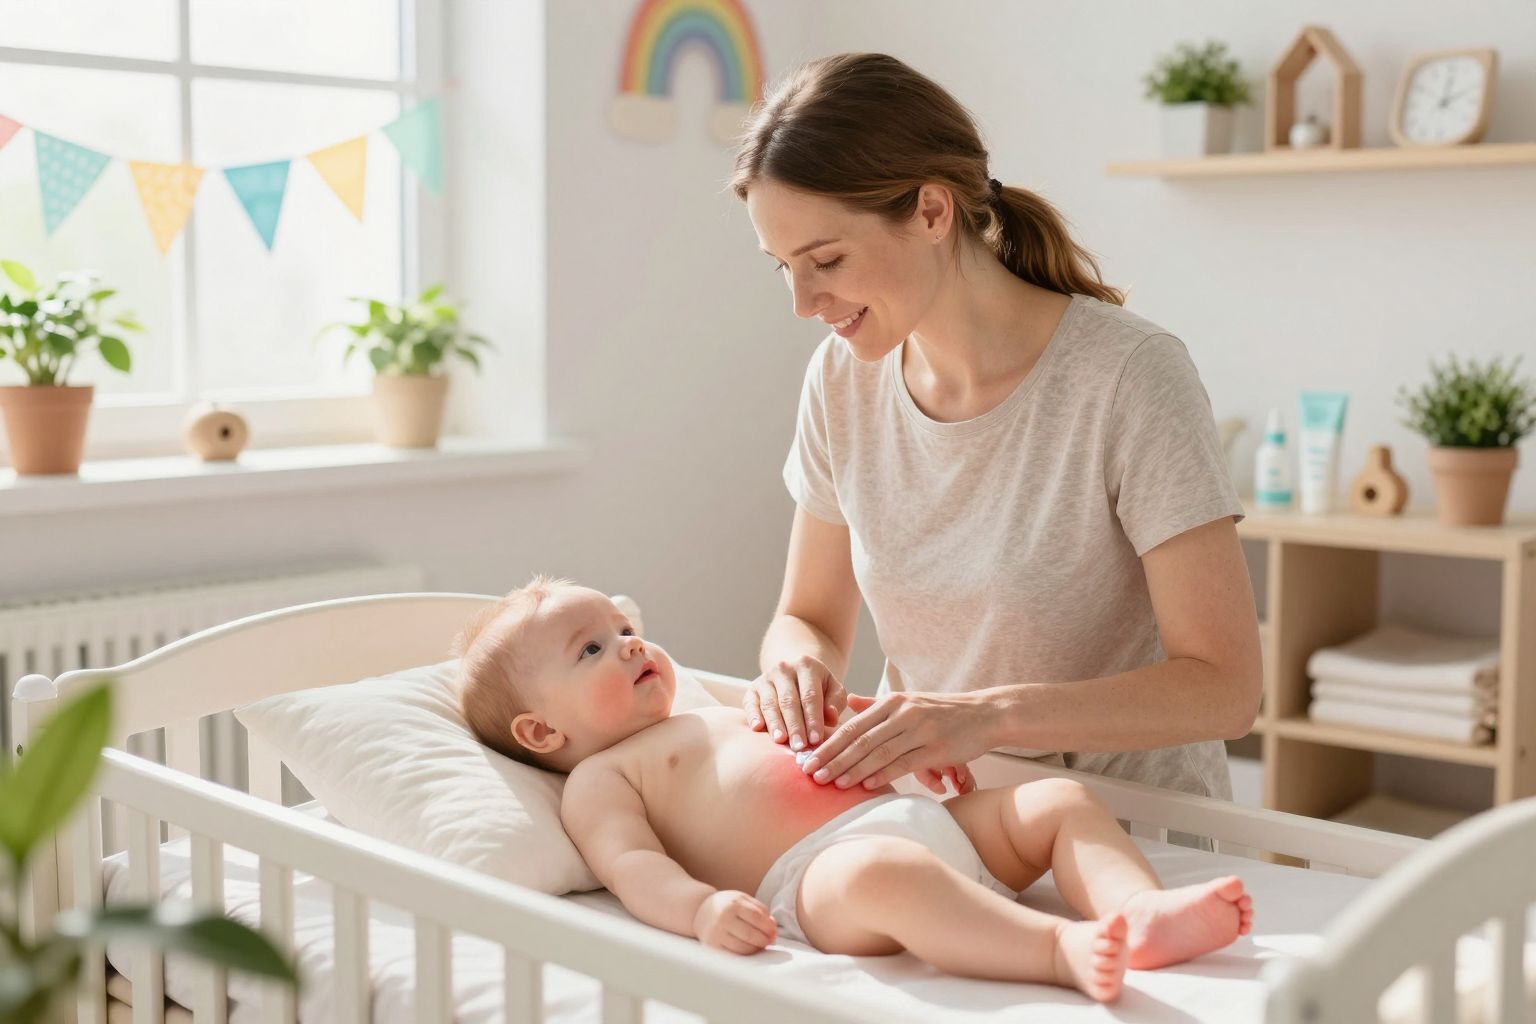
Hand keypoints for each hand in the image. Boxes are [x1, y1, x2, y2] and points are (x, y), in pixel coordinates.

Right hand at [693, 890, 776, 954]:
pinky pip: (733, 955)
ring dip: (756, 949)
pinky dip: (744, 954)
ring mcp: (716, 933)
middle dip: (764, 940)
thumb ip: (760, 909)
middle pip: (750, 934)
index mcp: (733, 903)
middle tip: (770, 941)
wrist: (700, 911)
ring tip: (760, 945)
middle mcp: (723, 918)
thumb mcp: (742, 899)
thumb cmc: (727, 905)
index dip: (769, 927)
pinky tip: (748, 949)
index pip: (757, 917)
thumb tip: (773, 926)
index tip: (774, 932)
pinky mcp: (712, 946)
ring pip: (743, 947)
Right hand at [743, 655, 847, 750]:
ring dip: (775, 723)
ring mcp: (765, 678)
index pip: (810, 695)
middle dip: (795, 725)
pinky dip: (753, 715)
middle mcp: (784, 669)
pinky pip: (751, 703)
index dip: (813, 719)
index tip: (816, 740)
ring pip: (770, 703)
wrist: (793, 675)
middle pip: (789, 700)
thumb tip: (832, 717)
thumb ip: (835, 703)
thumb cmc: (817, 689)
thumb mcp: (832, 690)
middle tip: (799, 746)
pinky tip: (757, 728)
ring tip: (780, 740)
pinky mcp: (752, 689)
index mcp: (806, 666)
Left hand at [800, 691, 996, 790]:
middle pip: (861, 739)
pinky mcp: (938, 748)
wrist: (985, 714)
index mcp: (893, 702)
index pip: (853, 725)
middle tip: (812, 775)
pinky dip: (884, 773)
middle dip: (833, 759)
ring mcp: (921, 730)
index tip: (808, 759)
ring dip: (853, 769)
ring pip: (879, 752)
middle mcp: (904, 713)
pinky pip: (905, 762)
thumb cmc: (943, 711)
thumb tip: (848, 701)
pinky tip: (867, 784)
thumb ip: (876, 704)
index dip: (828, 744)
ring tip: (833, 783)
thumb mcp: (909, 701)